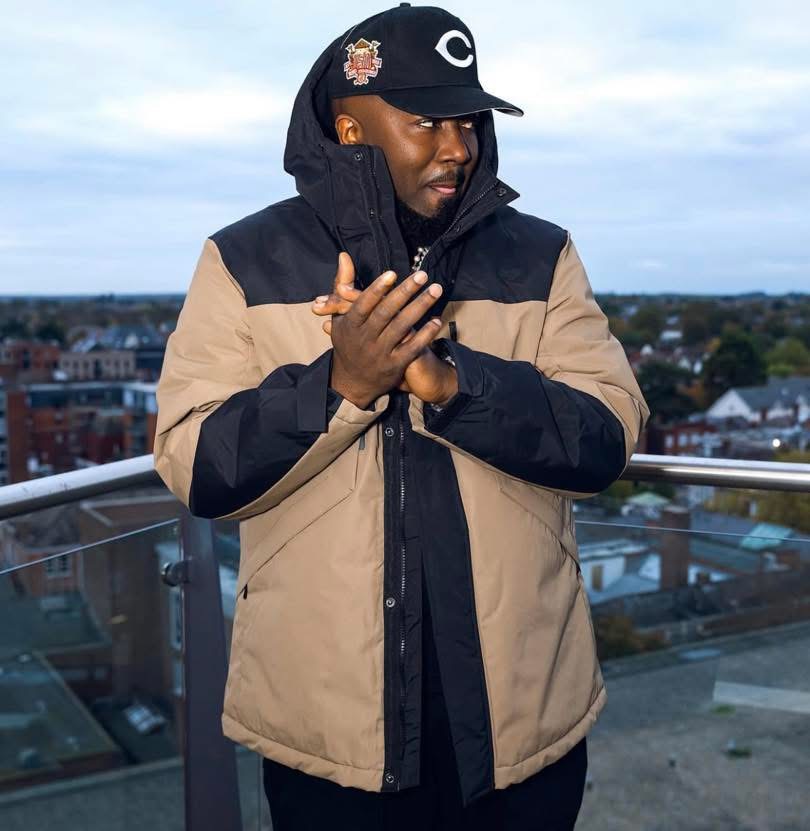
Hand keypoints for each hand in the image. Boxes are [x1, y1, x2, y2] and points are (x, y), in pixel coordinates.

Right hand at [319, 252, 445, 408]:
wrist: (351, 383)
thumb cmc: (348, 342)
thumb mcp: (339, 316)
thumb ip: (343, 285)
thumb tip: (344, 255)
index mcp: (350, 325)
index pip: (363, 305)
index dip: (377, 289)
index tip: (392, 274)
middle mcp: (365, 339)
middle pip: (386, 313)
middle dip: (405, 292)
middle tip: (422, 275)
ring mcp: (380, 353)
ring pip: (401, 328)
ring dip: (420, 307)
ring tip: (435, 290)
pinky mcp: (394, 366)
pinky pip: (412, 348)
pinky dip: (425, 335)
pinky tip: (436, 320)